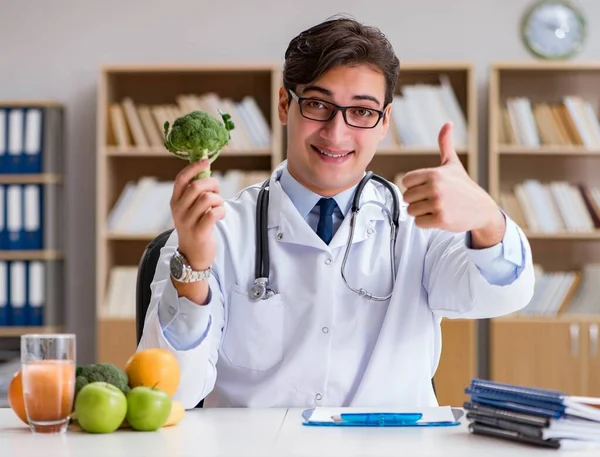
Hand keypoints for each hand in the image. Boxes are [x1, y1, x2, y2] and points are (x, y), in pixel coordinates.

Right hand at [170, 159, 224, 269]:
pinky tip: (220, 215)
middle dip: (213, 185)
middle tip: (218, 193)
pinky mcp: (199, 232)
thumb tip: (206, 171)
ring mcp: (187, 221)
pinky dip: (221, 211)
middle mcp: (178, 210)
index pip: (181, 179)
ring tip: (219, 207)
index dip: (194, 167)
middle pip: (197, 186)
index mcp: (175, 201)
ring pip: (207, 198)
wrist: (193, 256)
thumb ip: (195, 193)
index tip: (205, 161)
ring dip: (218, 200)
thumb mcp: (190, 209)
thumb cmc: (196, 228)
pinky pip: (213, 213)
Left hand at [401, 122, 504, 245]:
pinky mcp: (440, 219)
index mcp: (434, 173)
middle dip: (417, 201)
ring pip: (411, 211)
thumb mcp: (453, 164)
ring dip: (421, 212)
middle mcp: (435, 187)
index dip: (414, 186)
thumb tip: (447, 123)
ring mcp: (438, 204)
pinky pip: (419, 223)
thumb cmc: (463, 186)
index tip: (426, 188)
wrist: (482, 209)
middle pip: (407, 197)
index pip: (406, 181)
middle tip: (432, 200)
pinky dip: (426, 223)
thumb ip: (445, 144)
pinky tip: (438, 217)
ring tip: (436, 208)